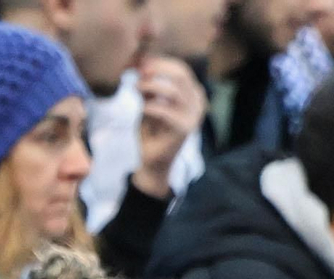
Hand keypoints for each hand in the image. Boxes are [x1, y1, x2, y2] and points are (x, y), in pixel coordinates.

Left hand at [132, 58, 205, 198]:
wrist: (153, 160)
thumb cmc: (152, 130)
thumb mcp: (149, 103)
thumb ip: (148, 87)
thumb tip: (140, 65)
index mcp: (193, 93)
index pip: (181, 70)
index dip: (161, 63)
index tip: (141, 62)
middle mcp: (198, 102)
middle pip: (180, 75)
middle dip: (158, 70)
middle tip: (139, 72)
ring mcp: (194, 115)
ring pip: (173, 91)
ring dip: (151, 86)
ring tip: (136, 88)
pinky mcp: (184, 128)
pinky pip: (165, 111)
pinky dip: (150, 106)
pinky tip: (141, 108)